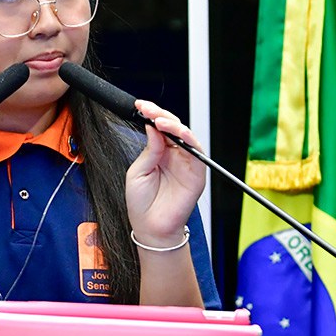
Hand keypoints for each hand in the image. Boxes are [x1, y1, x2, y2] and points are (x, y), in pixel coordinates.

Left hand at [125, 100, 205, 246]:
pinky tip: (174, 131)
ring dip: (172, 124)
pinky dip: (187, 138)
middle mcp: (174, 155)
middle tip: (146, 108)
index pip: (158, 128)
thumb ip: (149, 150)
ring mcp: (186, 163)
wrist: (151, 228)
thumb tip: (152, 127)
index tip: (139, 106)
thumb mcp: (137, 172)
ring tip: (157, 119)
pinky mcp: (197, 173)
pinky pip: (197, 151)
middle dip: (159, 114)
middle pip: (172, 127)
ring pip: (185, 135)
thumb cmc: (142, 204)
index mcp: (159, 153)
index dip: (150, 115)